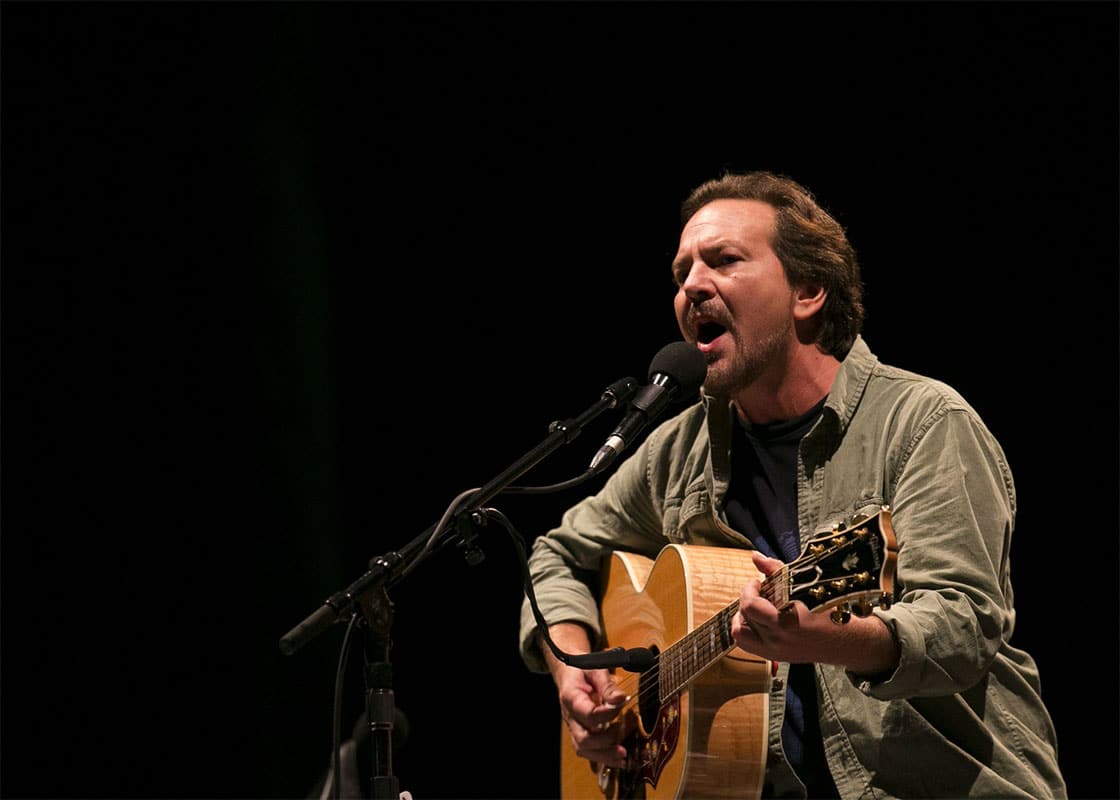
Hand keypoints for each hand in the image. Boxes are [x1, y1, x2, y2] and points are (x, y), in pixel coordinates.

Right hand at [554, 664, 627, 767]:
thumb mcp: (595, 669)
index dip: (607, 714)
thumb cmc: (582, 669)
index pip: (588, 714)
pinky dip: (603, 758)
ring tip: (622, 755)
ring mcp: (574, 727)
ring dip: (604, 756)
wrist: (569, 672)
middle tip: (622, 738)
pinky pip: (588, 751)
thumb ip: (608, 685)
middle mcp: (570, 716)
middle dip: (604, 744)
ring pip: (584, 750)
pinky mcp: (580, 732)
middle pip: (582, 740)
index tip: (624, 703)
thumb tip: (622, 699)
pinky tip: (618, 759)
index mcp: (571, 698)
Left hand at [730, 550, 900, 673]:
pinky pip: (747, 645)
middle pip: (744, 616)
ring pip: (740, 632)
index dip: (749, 589)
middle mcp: (780, 639)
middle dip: (747, 598)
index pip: (750, 606)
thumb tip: (756, 556)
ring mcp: (776, 651)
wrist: (846, 641)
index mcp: (788, 621)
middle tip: (758, 592)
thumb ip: (776, 570)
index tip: (758, 582)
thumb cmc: (830, 612)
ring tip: (755, 607)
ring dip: (743, 616)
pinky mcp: (775, 657)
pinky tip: (756, 621)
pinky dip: (746, 630)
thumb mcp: (806, 586)